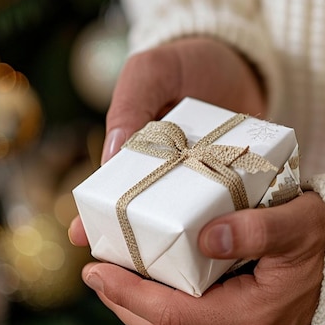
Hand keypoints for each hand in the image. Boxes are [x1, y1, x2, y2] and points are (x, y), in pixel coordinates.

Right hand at [68, 36, 266, 245]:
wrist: (242, 58)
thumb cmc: (187, 60)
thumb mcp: (151, 71)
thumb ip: (131, 104)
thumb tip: (112, 154)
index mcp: (138, 149)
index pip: (113, 184)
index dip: (97, 210)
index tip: (82, 235)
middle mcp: (169, 169)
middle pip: (149, 208)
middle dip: (136, 237)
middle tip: (129, 265)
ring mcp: (203, 176)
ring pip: (186, 214)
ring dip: (180, 235)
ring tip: (176, 263)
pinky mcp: (236, 179)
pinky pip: (227, 203)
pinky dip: (223, 219)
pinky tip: (223, 240)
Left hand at [81, 191, 324, 324]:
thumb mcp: (297, 222)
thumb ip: (256, 229)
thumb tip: (204, 236)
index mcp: (252, 316)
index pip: (171, 315)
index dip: (126, 294)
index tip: (94, 268)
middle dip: (122, 302)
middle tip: (93, 270)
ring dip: (137, 307)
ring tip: (112, 275)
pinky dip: (161, 306)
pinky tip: (150, 281)